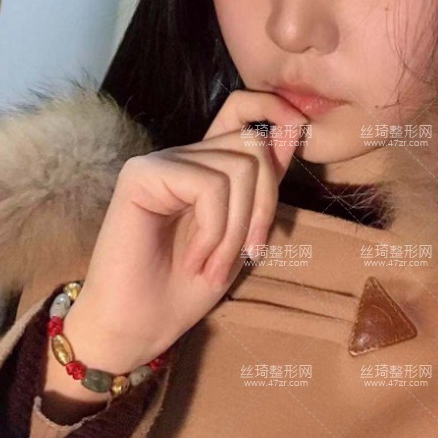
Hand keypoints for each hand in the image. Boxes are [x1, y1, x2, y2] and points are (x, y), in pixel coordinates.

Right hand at [63, 89, 307, 371]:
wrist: (136, 330)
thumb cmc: (186, 288)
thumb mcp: (243, 232)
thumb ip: (264, 182)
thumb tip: (296, 128)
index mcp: (206, 163)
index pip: (242, 107)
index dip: (274, 108)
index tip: (301, 130)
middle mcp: (183, 154)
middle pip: (253, 144)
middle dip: (264, 203)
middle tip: (247, 254)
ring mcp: (160, 161)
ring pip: (239, 168)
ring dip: (236, 231)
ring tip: (214, 267)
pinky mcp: (142, 174)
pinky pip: (209, 187)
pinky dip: (214, 233)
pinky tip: (194, 261)